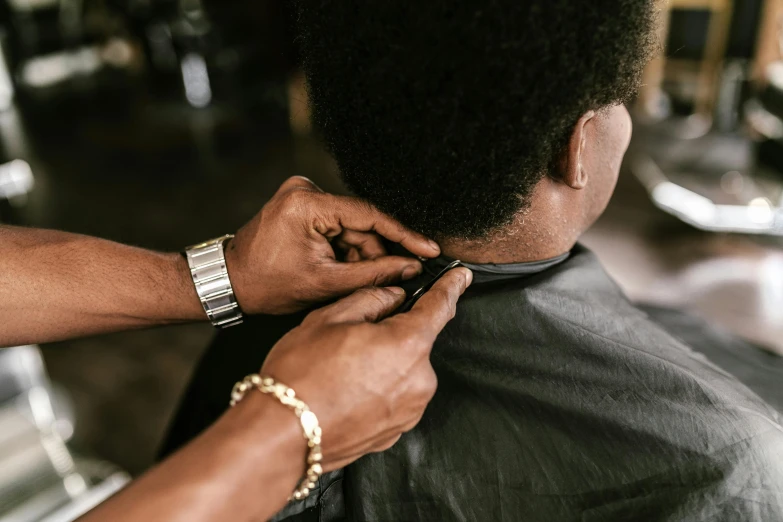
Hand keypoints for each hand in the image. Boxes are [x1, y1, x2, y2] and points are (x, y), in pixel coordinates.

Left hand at [225, 176, 440, 314]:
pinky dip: (343, 248)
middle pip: (361, 222)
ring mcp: (301, 194)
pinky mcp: (301, 203)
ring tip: (345, 278)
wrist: (230, 282)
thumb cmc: (267, 285)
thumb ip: (374, 273)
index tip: (428, 248)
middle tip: (389, 277)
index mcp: (307, 204)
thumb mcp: (326, 283)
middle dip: (374, 252)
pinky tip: (337, 267)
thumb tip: (410, 268)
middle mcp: (304, 190)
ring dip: (358, 252)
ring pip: (351, 226)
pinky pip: (337, 225)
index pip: (369, 215)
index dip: (403, 234)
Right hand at [260, 266, 472, 470]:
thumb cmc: (300, 375)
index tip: (461, 277)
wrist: (281, 436)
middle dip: (391, 334)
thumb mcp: (329, 318)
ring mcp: (409, 410)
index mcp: (408, 344)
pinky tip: (345, 392)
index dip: (451, 287)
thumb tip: (394, 297)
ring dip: (383, 364)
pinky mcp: (396, 431)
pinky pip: (394, 398)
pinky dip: (376, 390)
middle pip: (415, 342)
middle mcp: (419, 380)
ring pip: (404, 371)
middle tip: (349, 339)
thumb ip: (371, 299)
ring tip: (340, 372)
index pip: (440, 306)